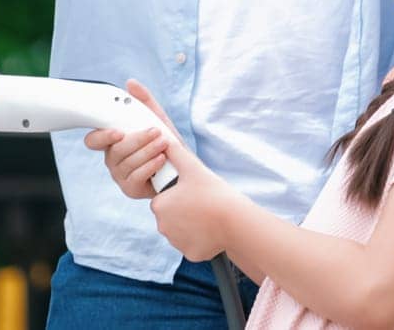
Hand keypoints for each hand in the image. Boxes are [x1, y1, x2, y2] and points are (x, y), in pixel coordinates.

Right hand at [84, 79, 175, 199]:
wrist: (183, 165)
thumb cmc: (164, 141)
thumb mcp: (156, 117)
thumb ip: (144, 100)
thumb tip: (130, 83)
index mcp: (112, 141)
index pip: (94, 140)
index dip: (102, 136)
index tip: (118, 131)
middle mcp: (113, 159)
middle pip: (115, 150)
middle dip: (137, 139)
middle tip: (155, 131)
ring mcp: (120, 175)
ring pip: (127, 163)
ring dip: (147, 151)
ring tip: (164, 143)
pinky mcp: (131, 188)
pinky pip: (136, 177)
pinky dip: (150, 166)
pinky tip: (162, 159)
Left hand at [148, 125, 242, 261]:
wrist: (234, 219)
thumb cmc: (213, 192)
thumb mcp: (193, 167)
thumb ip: (175, 152)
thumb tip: (164, 140)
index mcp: (159, 205)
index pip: (163, 199)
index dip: (177, 194)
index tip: (191, 191)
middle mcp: (163, 226)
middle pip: (170, 216)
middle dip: (182, 211)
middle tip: (201, 202)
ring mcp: (177, 242)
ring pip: (180, 231)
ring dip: (190, 225)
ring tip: (207, 215)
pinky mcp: (191, 253)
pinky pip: (192, 244)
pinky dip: (200, 239)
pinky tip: (211, 230)